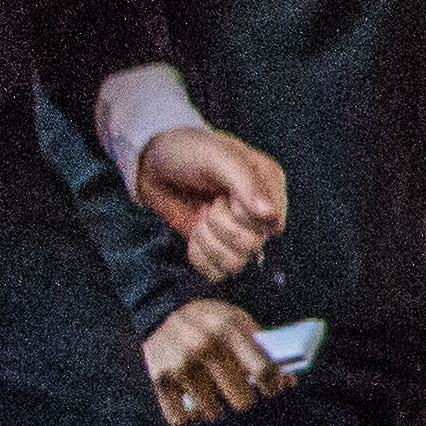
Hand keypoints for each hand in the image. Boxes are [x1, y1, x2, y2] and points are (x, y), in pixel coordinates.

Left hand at [130, 125, 288, 281]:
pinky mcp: (218, 250)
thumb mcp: (218, 157)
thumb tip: (269, 215)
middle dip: (220, 225)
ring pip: (236, 265)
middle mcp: (261, 214)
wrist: (154, 162)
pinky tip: (194, 233)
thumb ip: (246, 183)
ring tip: (200, 216)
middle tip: (209, 202)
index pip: (271, 223)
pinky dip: (199, 256)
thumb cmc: (189, 151)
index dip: (243, 214)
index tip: (226, 193)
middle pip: (252, 246)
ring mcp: (240, 234)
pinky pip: (217, 274)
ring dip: (208, 241)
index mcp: (271, 186)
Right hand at [142, 301, 295, 425]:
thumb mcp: (235, 319)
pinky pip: (183, 420)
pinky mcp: (159, 380)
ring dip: (217, 409)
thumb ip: (259, 346)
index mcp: (229, 329)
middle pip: (242, 401)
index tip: (274, 391)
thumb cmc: (208, 321)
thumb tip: (286, 381)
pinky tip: (194, 405)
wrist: (160, 308)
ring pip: (214, 413)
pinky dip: (190, 417)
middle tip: (244, 398)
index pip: (264, 370)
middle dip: (246, 401)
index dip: (275, 387)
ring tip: (216, 397)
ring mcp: (180, 365)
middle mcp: (204, 346)